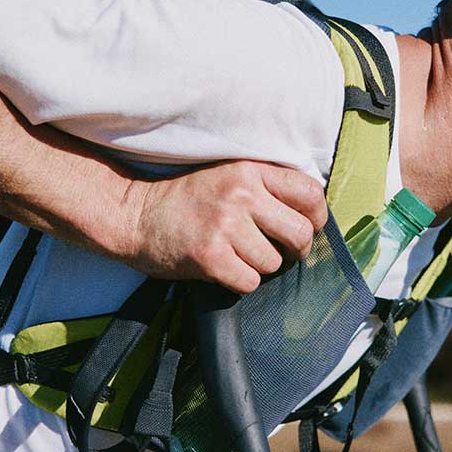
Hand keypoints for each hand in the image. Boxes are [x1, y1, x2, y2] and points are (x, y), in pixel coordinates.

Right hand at [121, 160, 327, 293]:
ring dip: (259, 265)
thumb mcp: (227, 175)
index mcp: (250, 170)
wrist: (134, 215)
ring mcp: (225, 226)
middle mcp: (241, 194)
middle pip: (301, 233)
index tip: (307, 226)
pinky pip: (250, 281)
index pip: (310, 193)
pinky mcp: (211, 257)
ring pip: (274, 262)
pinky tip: (222, 266)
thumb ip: (266, 185)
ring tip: (235, 253)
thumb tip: (313, 212)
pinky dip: (239, 281)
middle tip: (281, 251)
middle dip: (296, 249)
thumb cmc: (186, 200)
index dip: (317, 216)